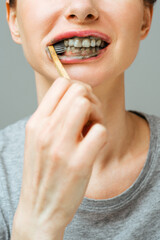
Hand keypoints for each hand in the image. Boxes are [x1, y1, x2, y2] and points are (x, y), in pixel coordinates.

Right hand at [12, 77, 106, 238]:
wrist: (39, 209)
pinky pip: (100, 131)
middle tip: (90, 117)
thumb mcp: (38, 140)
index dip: (77, 89)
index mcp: (35, 123)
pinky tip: (94, 146)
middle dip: (90, 99)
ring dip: (97, 114)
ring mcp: (61, 147)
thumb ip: (54, 117)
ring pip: (86, 105)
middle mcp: (45, 131)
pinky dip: (103, 135)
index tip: (81, 104)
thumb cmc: (43, 172)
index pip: (61, 84)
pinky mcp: (79, 163)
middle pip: (77, 91)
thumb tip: (78, 96)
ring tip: (92, 130)